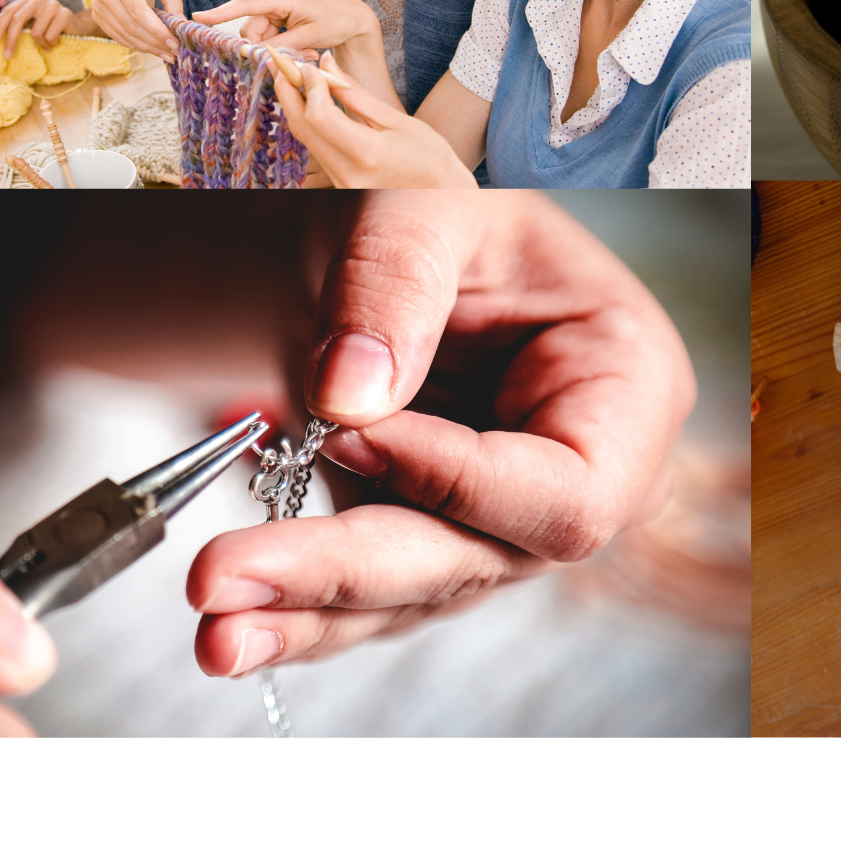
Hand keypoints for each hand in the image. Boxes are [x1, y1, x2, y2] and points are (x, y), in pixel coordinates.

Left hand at [0, 0, 73, 53]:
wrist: (77, 27)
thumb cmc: (49, 26)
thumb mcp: (30, 22)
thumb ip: (15, 21)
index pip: (8, 12)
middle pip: (18, 19)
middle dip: (11, 40)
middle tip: (8, 55)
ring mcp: (54, 5)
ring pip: (35, 32)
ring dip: (39, 44)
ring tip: (45, 45)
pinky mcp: (65, 14)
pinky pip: (49, 36)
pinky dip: (50, 44)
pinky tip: (54, 44)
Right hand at [87, 0, 183, 59]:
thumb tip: (180, 26)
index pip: (138, 12)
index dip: (157, 31)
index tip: (175, 43)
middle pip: (131, 26)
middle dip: (155, 42)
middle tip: (175, 52)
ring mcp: (97, 5)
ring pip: (124, 34)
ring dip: (147, 47)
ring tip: (167, 54)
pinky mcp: (97, 14)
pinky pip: (117, 35)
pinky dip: (136, 44)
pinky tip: (153, 49)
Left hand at [183, 192, 694, 675]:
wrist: (387, 232)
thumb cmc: (442, 209)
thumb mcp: (427, 209)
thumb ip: (394, 287)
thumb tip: (348, 398)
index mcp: (627, 389)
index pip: (566, 493)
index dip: (460, 484)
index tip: (347, 436)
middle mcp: (581, 475)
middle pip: (482, 559)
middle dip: (351, 571)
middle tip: (226, 580)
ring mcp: (505, 520)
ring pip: (415, 593)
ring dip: (309, 612)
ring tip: (213, 627)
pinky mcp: (428, 541)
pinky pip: (369, 596)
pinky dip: (295, 612)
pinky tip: (226, 631)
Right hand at [196, 0, 389, 95]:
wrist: (352, 16)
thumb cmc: (335, 22)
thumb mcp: (309, 36)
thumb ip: (281, 45)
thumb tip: (255, 53)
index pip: (245, 5)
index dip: (220, 13)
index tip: (198, 18)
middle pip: (251, 28)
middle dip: (265, 46)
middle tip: (295, 55)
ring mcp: (275, 2)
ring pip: (259, 34)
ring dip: (275, 47)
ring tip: (305, 50)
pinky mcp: (278, 11)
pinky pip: (268, 32)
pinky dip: (280, 42)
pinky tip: (301, 45)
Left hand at [272, 53, 476, 187]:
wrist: (441, 196)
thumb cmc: (429, 157)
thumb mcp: (397, 120)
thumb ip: (356, 93)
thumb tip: (326, 63)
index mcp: (368, 155)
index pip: (320, 116)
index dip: (309, 87)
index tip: (308, 65)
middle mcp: (348, 175)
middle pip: (302, 128)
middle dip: (288, 92)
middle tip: (283, 65)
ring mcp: (341, 184)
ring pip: (305, 139)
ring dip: (296, 106)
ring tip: (297, 79)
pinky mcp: (338, 186)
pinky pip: (316, 150)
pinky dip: (310, 124)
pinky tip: (312, 104)